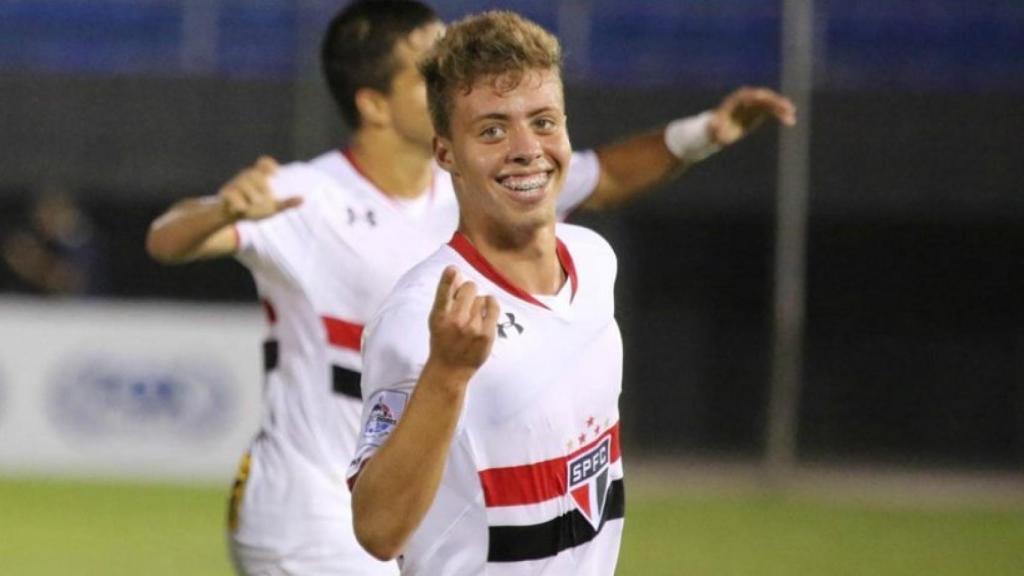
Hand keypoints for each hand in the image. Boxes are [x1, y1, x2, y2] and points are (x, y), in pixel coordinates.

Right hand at [218, 156, 301, 221]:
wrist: (231, 218)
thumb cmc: (254, 210)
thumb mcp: (272, 208)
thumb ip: (286, 203)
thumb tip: (303, 199)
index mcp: (258, 178)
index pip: (263, 163)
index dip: (269, 164)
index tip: (277, 173)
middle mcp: (246, 178)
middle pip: (253, 173)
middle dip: (261, 183)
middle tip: (268, 194)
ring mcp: (234, 185)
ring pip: (242, 183)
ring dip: (250, 193)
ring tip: (255, 203)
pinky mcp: (225, 194)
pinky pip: (231, 193)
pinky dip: (237, 201)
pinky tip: (243, 208)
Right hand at [426, 266, 499, 383]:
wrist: (450, 369)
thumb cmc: (442, 340)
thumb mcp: (437, 319)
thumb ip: (445, 298)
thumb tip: (456, 273)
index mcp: (439, 316)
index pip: (443, 293)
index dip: (448, 279)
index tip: (453, 270)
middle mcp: (455, 321)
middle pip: (469, 288)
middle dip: (468, 291)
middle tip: (465, 303)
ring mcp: (473, 328)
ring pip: (482, 298)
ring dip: (478, 303)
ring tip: (472, 316)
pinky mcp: (487, 334)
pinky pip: (493, 307)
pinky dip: (491, 305)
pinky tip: (486, 310)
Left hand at [709, 87, 796, 145]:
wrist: (719, 131)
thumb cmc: (715, 130)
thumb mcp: (713, 129)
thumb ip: (714, 126)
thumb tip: (713, 125)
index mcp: (736, 100)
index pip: (747, 95)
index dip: (756, 96)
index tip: (763, 98)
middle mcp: (747, 99)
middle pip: (763, 97)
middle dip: (774, 101)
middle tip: (785, 107)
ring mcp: (755, 104)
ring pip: (771, 103)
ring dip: (782, 108)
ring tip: (792, 116)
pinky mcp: (761, 111)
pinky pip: (774, 111)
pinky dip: (782, 115)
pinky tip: (791, 122)